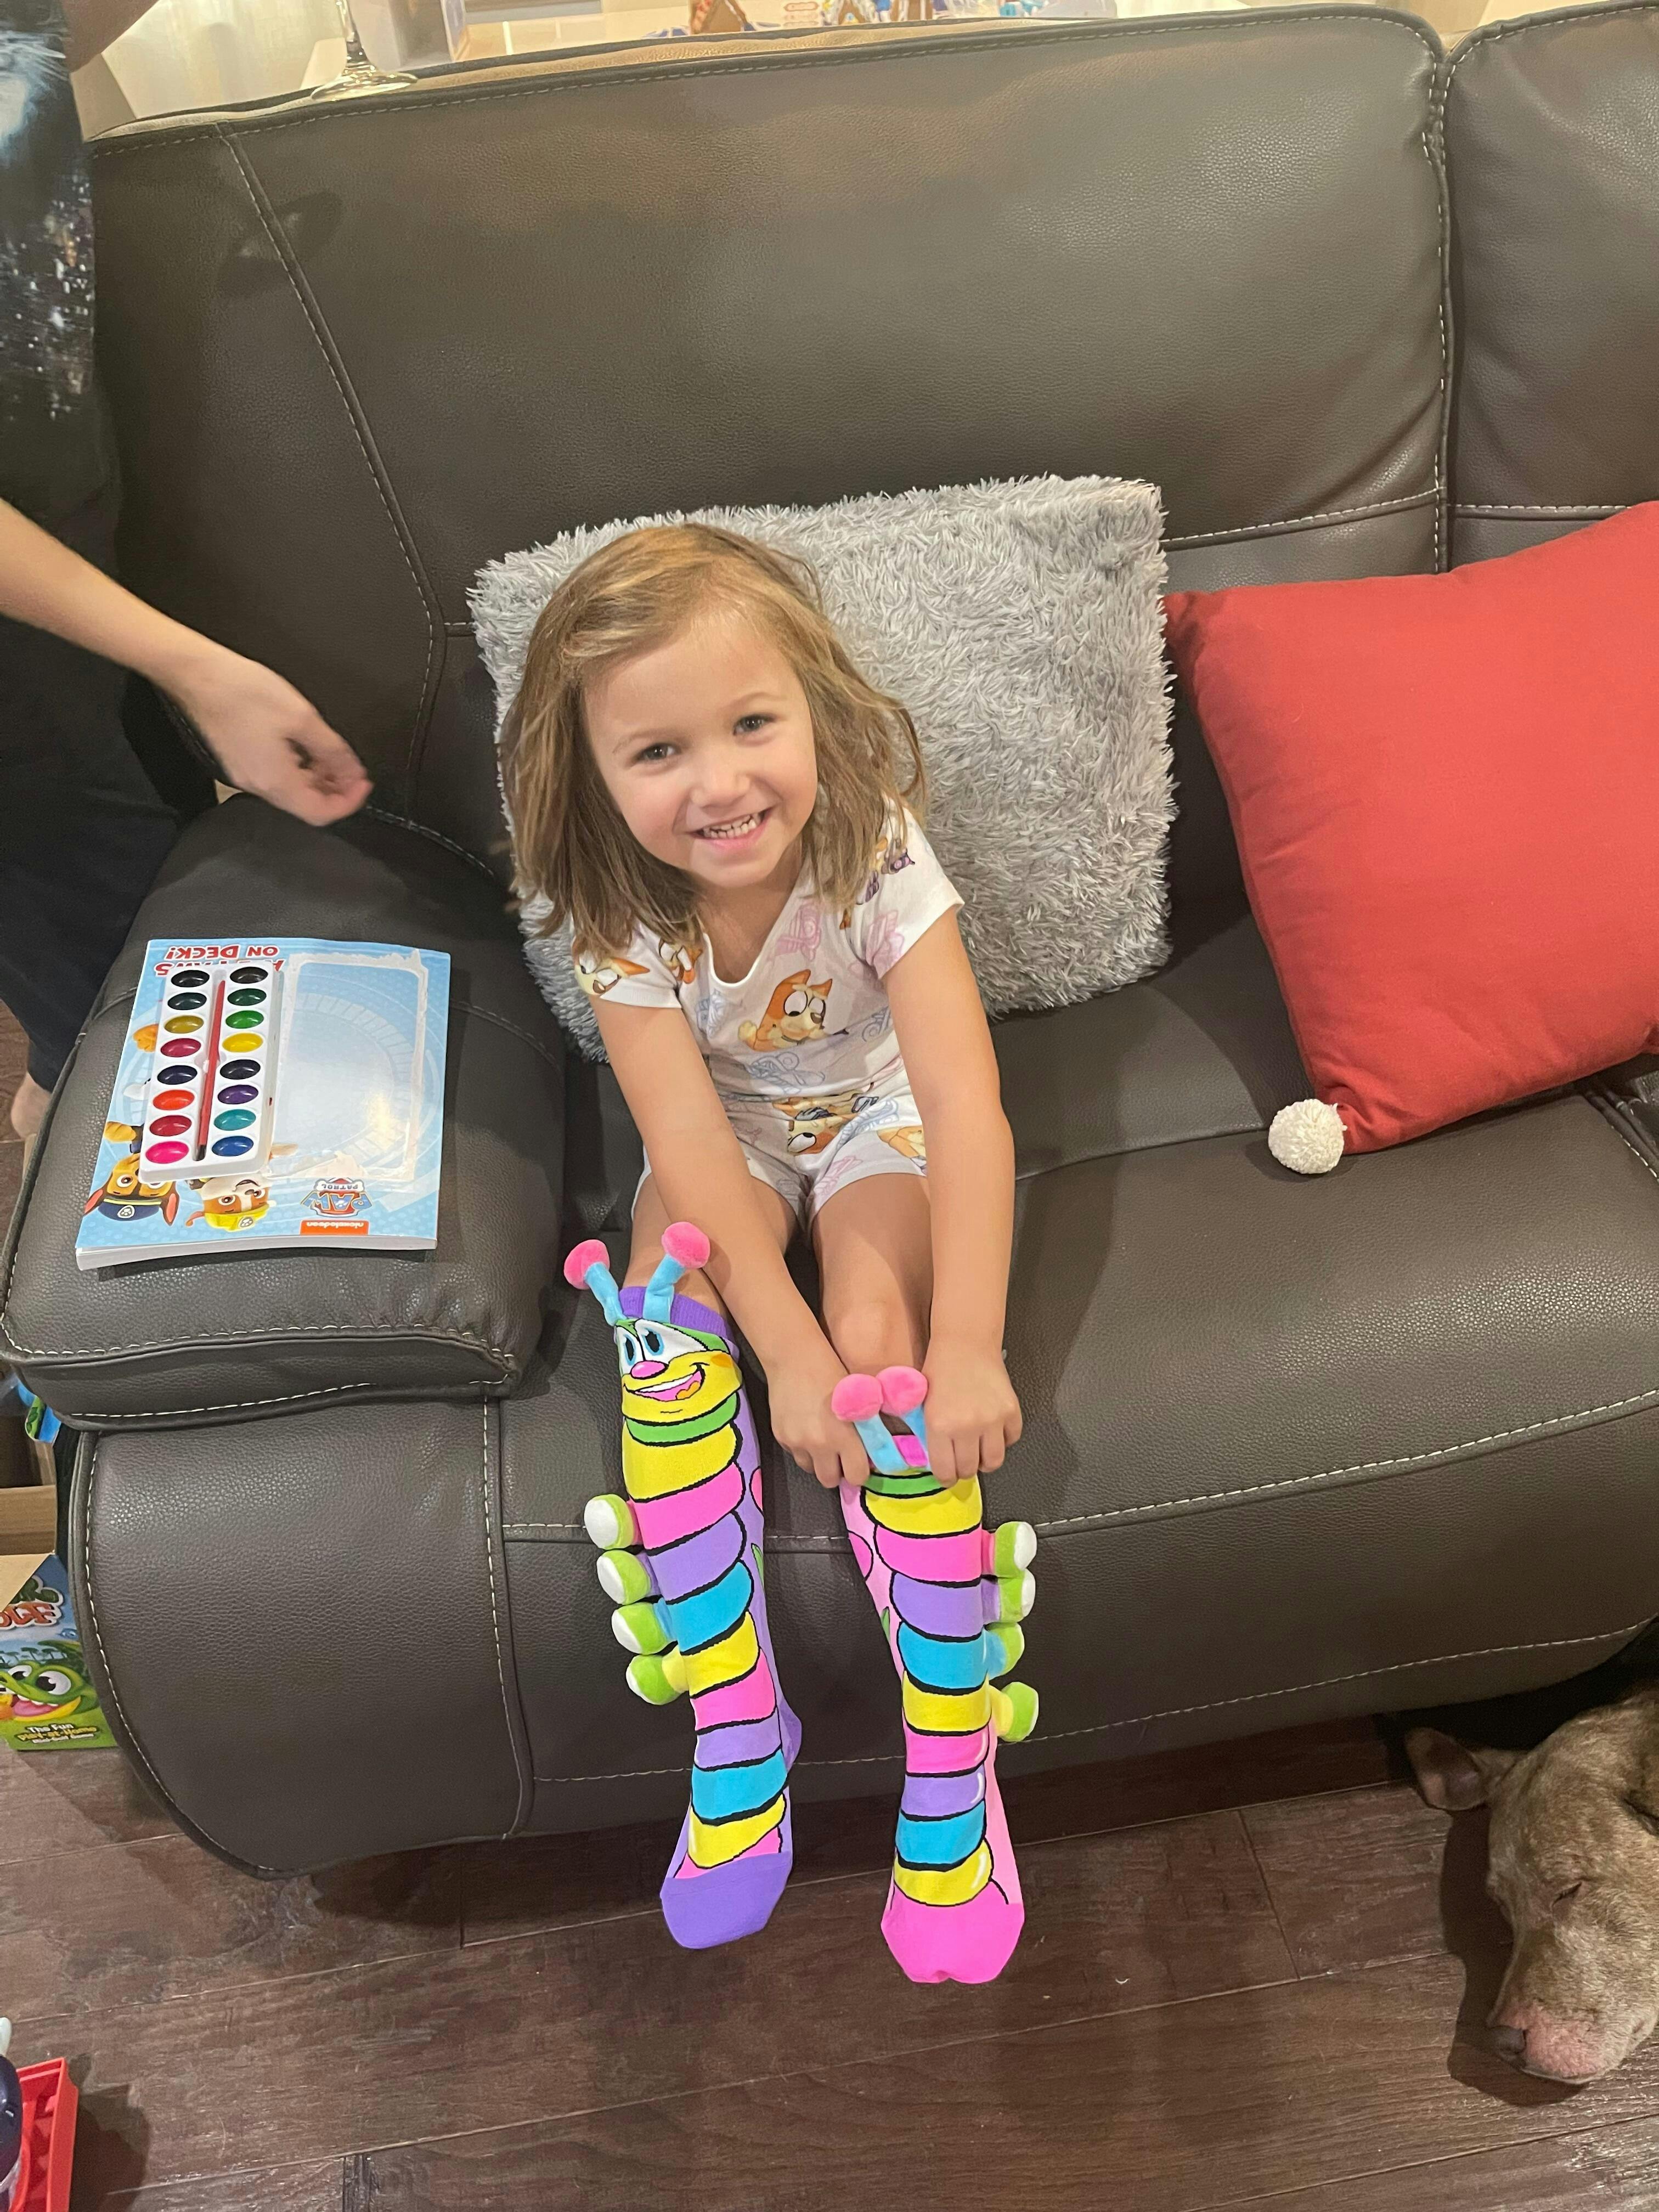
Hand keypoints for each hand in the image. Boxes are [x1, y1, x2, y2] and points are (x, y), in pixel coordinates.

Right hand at [166, 644, 371, 826]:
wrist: (196, 674)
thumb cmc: (242, 691)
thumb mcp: (301, 717)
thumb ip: (332, 750)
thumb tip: (353, 771)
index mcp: (275, 782)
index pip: (320, 813)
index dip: (348, 802)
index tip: (364, 784)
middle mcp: (258, 786)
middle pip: (306, 805)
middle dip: (335, 790)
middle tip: (353, 770)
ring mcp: (246, 775)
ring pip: (292, 791)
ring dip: (318, 779)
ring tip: (334, 757)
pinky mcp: (240, 762)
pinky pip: (276, 777)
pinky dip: (298, 770)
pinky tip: (307, 749)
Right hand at [766, 1335, 870, 1489]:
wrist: (794, 1357)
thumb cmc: (833, 1372)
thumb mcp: (858, 1402)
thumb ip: (865, 1431)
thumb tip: (871, 1455)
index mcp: (844, 1436)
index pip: (857, 1476)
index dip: (860, 1471)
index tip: (860, 1462)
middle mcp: (819, 1444)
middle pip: (829, 1481)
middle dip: (837, 1471)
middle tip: (840, 1455)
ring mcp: (796, 1442)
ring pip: (810, 1468)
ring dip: (818, 1460)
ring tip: (821, 1439)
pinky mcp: (780, 1436)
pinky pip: (794, 1453)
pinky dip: (801, 1447)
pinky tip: (805, 1426)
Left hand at [921, 1339, 1021, 1485]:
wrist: (965, 1344)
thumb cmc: (939, 1372)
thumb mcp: (924, 1406)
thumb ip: (932, 1436)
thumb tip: (940, 1464)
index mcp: (940, 1425)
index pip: (945, 1471)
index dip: (946, 1477)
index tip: (947, 1475)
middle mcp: (967, 1427)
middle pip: (969, 1469)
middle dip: (964, 1470)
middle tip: (962, 1462)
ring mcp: (993, 1420)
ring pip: (994, 1461)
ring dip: (985, 1460)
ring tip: (979, 1451)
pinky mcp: (1011, 1411)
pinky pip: (1011, 1439)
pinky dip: (1003, 1440)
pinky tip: (993, 1430)